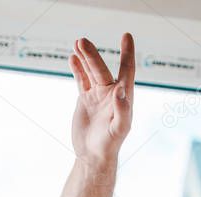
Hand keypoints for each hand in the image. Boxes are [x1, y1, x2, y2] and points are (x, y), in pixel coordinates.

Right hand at [68, 33, 134, 166]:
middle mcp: (111, 94)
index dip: (127, 53)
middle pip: (102, 69)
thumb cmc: (109, 145)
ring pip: (91, 71)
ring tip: (77, 42)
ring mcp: (98, 95)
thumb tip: (121, 90)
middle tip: (81, 41)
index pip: (127, 71)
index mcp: (123, 98)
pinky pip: (82, 80)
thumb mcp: (119, 129)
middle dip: (93, 55)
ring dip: (85, 57)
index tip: (126, 36)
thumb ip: (122, 110)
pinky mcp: (86, 99)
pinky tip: (73, 58)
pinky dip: (78, 69)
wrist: (93, 156)